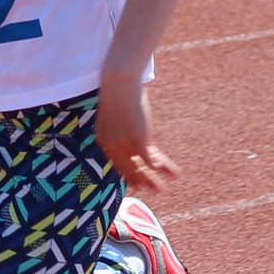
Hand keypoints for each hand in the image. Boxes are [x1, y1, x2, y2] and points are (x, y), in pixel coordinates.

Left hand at [96, 70, 179, 191]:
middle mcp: (113, 146)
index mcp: (104, 139)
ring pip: (140, 168)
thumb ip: (119, 122)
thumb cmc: (118, 91)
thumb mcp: (115, 110)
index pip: (117, 162)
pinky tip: (170, 171)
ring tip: (161, 190)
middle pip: (127, 169)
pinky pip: (151, 159)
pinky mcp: (138, 141)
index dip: (128, 173)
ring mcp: (125, 145)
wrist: (119, 83)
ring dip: (152, 180)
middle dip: (139, 181)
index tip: (135, 182)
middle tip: (146, 190)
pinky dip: (162, 167)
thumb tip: (127, 120)